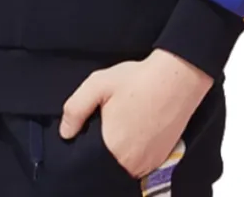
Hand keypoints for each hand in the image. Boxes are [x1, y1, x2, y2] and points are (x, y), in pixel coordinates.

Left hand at [59, 49, 213, 177]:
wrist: (177, 77)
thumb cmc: (138, 79)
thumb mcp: (98, 84)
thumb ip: (76, 109)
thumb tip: (66, 132)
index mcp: (114, 148)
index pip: (89, 160)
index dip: (87, 145)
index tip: (91, 128)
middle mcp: (133, 163)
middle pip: (107, 164)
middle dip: (104, 147)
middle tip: (109, 122)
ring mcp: (150, 163)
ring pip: (124, 165)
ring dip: (120, 150)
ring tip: (124, 123)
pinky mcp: (162, 158)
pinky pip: (141, 163)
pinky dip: (135, 150)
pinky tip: (137, 128)